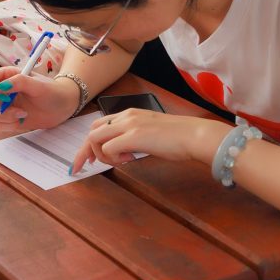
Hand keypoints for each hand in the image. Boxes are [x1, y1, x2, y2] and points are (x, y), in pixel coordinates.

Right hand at [0, 66, 78, 131]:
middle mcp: (3, 90)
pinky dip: (9, 126)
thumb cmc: (53, 91)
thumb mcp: (38, 84)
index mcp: (7, 76)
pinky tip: (23, 120)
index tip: (3, 95)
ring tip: (23, 114)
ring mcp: (5, 105)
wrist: (64, 106)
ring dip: (5, 117)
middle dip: (0, 106)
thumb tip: (0, 88)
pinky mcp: (9, 119)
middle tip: (18, 108)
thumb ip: (19, 82)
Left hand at [71, 110, 229, 173]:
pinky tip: (128, 160)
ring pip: (95, 138)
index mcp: (130, 114)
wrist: (193, 135)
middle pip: (91, 131)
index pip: (100, 124)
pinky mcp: (133, 136)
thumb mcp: (150, 133)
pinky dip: (113, 158)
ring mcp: (129, 125)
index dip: (89, 143)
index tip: (86, 159)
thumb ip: (134, 138)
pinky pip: (108, 149)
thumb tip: (122, 152)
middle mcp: (126, 116)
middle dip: (85, 151)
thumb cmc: (178, 138)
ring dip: (101, 155)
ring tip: (120, 161)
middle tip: (88, 166)